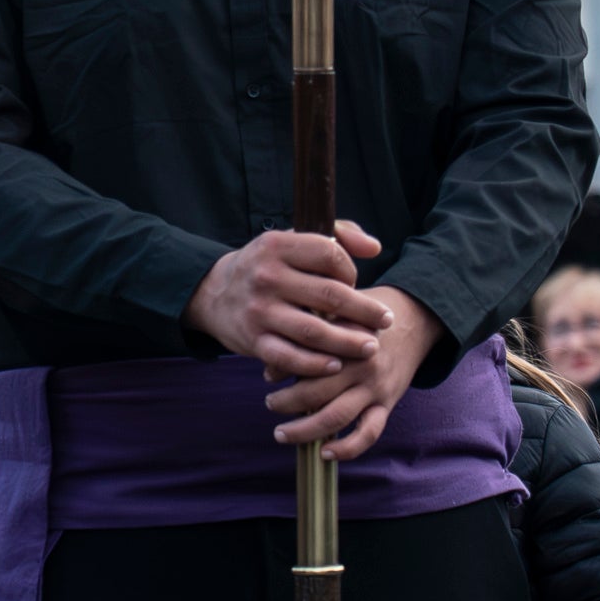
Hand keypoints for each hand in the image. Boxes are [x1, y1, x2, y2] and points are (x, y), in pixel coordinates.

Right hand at [182, 222, 392, 380]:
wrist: (214, 293)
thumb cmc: (267, 266)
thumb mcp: (292, 240)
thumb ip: (338, 235)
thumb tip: (375, 248)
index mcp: (277, 245)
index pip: (330, 254)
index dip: (351, 270)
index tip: (355, 284)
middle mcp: (267, 276)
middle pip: (330, 295)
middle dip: (365, 311)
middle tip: (385, 321)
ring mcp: (259, 311)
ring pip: (315, 331)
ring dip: (348, 342)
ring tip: (371, 347)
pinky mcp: (253, 340)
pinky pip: (290, 357)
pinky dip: (315, 365)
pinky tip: (335, 365)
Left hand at [265, 287, 442, 460]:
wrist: (413, 321)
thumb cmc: (362, 320)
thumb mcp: (336, 317)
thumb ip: (304, 341)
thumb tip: (269, 374)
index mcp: (344, 340)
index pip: (307, 358)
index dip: (283, 369)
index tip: (268, 377)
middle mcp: (360, 365)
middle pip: (316, 391)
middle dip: (286, 403)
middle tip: (270, 404)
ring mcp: (375, 387)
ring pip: (336, 416)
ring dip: (305, 430)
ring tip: (281, 433)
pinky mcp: (387, 404)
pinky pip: (369, 433)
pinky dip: (347, 448)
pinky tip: (324, 454)